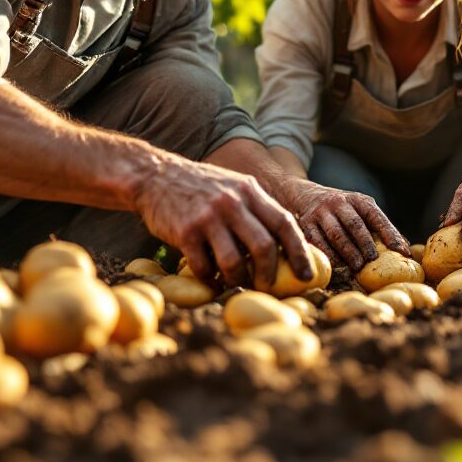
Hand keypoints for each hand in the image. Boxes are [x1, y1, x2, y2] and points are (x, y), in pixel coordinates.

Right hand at [132, 158, 310, 290]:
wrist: (155, 175)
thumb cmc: (200, 187)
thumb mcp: (234, 186)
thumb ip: (256, 209)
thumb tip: (285, 243)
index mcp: (249, 191)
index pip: (284, 223)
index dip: (299, 252)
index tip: (306, 274)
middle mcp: (232, 202)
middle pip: (264, 246)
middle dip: (270, 274)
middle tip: (268, 286)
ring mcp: (208, 217)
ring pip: (235, 261)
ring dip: (239, 279)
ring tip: (237, 283)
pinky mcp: (185, 232)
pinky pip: (204, 266)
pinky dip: (210, 279)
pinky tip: (211, 279)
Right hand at [287, 180, 407, 270]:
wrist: (302, 194)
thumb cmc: (340, 209)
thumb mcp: (358, 209)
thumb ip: (378, 226)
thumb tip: (406, 249)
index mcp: (358, 200)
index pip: (377, 217)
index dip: (391, 234)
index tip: (402, 252)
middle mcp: (339, 203)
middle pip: (356, 225)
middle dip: (366, 244)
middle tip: (373, 261)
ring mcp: (321, 212)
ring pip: (336, 234)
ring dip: (348, 252)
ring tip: (357, 267)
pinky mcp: (305, 222)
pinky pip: (317, 241)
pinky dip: (327, 254)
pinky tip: (336, 265)